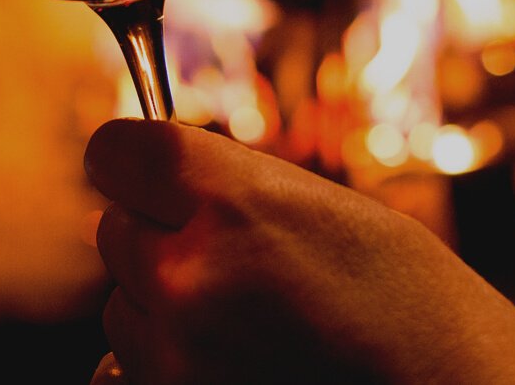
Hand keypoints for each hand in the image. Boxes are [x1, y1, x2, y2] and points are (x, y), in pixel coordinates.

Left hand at [85, 119, 514, 384]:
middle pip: (115, 232)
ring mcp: (175, 353)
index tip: (159, 182)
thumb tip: (146, 183)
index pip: (112, 152)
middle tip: (236, 265)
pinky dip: (159, 368)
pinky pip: (122, 373)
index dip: (135, 165)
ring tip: (253, 326)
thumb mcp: (318, 206)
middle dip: (160, 241)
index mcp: (227, 198)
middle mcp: (186, 272)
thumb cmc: (402, 299)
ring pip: (122, 309)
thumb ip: (225, 187)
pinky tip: (228, 364)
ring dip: (164, 310)